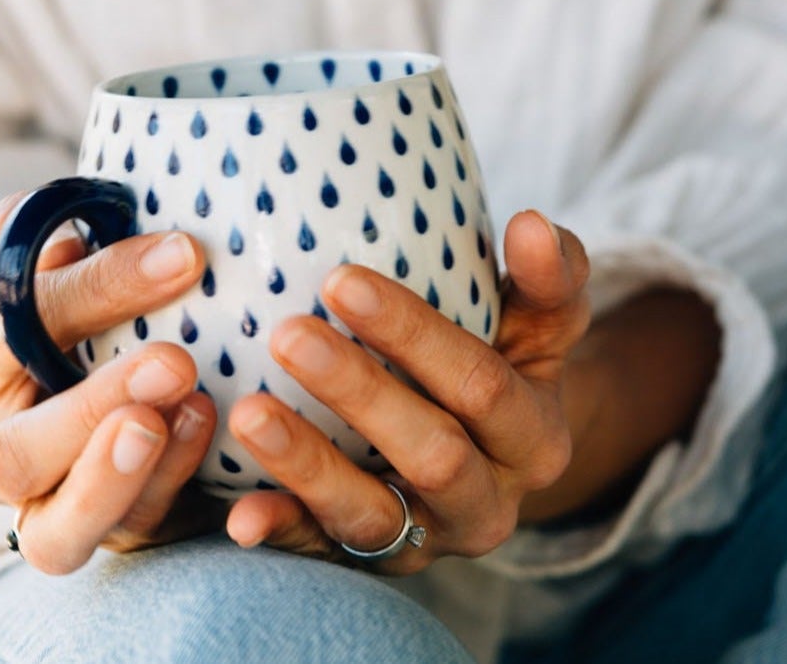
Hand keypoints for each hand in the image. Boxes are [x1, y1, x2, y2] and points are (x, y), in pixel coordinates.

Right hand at [0, 195, 223, 573]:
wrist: (74, 386)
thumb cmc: (66, 315)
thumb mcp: (55, 271)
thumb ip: (52, 252)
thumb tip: (67, 237)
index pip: (14, 328)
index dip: (96, 290)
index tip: (182, 255)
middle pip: (15, 455)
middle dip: (94, 409)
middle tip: (175, 361)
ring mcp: (34, 512)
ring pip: (55, 533)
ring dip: (123, 477)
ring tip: (189, 412)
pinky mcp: (96, 539)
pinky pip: (124, 536)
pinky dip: (168, 488)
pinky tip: (208, 432)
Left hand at [223, 209, 590, 571]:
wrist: (494, 460)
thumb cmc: (506, 359)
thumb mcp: (541, 323)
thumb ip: (547, 277)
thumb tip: (534, 223)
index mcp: (534, 438)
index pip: (479, 384)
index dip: (413, 335)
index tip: (339, 280)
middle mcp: (489, 503)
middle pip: (430, 453)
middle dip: (357, 392)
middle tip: (287, 334)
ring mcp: (428, 541)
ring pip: (372, 515)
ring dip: (308, 467)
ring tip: (247, 414)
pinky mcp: (373, 563)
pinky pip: (324, 556)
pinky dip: (283, 534)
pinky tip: (239, 515)